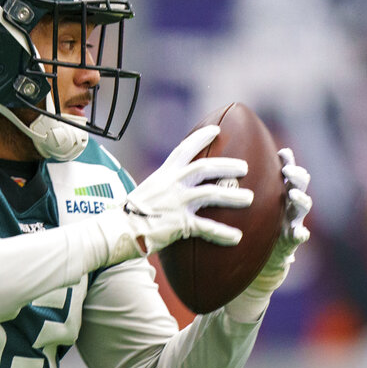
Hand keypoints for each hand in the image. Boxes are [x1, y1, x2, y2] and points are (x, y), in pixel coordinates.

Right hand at [101, 125, 253, 264]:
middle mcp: (171, 184)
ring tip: (249, 198)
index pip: (184, 149)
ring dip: (232, 196)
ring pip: (211, 193)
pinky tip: (237, 237)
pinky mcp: (179, 223)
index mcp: (163, 174)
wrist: (117, 230)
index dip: (201, 137)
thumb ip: (162, 188)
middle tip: (244, 167)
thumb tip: (171, 191)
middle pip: (205, 167)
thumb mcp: (145, 192)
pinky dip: (223, 232)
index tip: (217, 129)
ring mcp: (176, 203)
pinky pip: (206, 227)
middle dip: (227, 165)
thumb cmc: (128, 215)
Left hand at [224, 147, 312, 322]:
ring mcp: (291, 222)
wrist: (248, 266)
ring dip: (301, 199)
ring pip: (303, 207)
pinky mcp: (291, 243)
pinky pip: (299, 237)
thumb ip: (225, 189)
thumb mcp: (233, 209)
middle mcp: (285, 204)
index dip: (286, 160)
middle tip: (287, 171)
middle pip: (298, 183)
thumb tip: (200, 167)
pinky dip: (300, 233)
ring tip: (294, 195)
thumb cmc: (239, 231)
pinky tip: (299, 233)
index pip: (281, 171)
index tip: (281, 152)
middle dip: (297, 175)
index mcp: (272, 193)